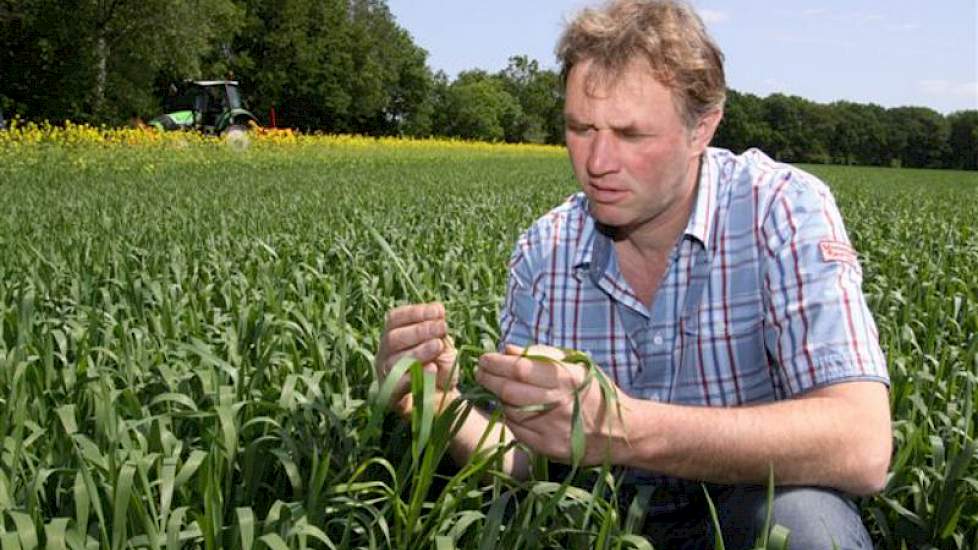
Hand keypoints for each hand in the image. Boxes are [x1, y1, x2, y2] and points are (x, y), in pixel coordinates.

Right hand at [375, 303, 458, 417]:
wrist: (445, 401)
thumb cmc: (440, 368)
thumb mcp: (442, 344)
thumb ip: (437, 329)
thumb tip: (438, 309)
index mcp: (392, 338)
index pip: (395, 319)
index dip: (416, 312)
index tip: (439, 310)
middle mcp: (383, 355)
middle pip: (392, 338)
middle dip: (419, 330)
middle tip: (442, 327)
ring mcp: (384, 377)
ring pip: (393, 361)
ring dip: (418, 350)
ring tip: (438, 345)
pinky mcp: (390, 399)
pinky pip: (397, 386)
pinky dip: (415, 376)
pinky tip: (432, 368)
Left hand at [476, 344, 630, 465]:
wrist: (621, 432)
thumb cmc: (596, 392)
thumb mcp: (576, 366)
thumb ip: (543, 355)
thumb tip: (509, 349)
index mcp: (566, 378)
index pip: (519, 368)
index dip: (496, 363)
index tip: (484, 358)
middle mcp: (558, 403)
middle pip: (508, 390)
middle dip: (488, 379)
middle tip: (480, 372)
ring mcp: (552, 428)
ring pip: (510, 410)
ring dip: (499, 399)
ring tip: (500, 390)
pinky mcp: (548, 448)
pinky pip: (517, 430)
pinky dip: (511, 418)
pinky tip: (514, 410)